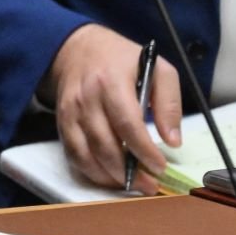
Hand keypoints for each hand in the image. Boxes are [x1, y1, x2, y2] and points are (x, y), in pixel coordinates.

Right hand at [45, 23, 181, 189]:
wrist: (78, 49)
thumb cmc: (122, 60)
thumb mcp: (158, 69)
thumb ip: (169, 102)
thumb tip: (173, 141)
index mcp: (112, 80)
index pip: (127, 122)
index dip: (144, 150)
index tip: (160, 166)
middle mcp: (87, 98)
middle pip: (105, 145)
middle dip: (128, 172)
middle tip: (149, 184)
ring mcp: (71, 112)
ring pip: (87, 155)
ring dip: (111, 177)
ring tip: (133, 185)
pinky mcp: (62, 123)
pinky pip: (74, 156)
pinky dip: (92, 172)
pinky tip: (111, 177)